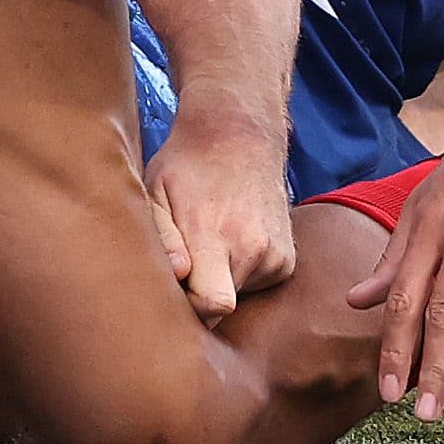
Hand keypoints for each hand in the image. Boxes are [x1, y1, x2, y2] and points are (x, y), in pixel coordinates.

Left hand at [145, 117, 294, 321]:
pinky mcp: (287, 262)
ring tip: (208, 242)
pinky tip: (229, 241)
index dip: (186, 308)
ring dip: (217, 282)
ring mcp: (276, 257)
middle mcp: (254, 250)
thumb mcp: (156, 193)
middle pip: (219, 307)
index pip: (212, 306)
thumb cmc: (187, 165)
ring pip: (235, 298)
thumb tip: (179, 274)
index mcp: (216, 236)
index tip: (171, 287)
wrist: (240, 134)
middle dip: (196, 294)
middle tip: (184, 258)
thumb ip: (163, 239)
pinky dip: (238, 274)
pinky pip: (254, 285)